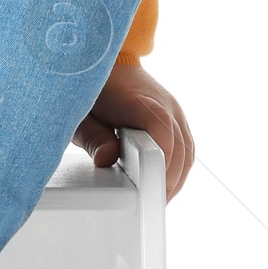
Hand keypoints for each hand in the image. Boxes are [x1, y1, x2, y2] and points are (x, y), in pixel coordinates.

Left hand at [74, 61, 193, 200]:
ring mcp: (173, 110)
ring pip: (187, 152)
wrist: (105, 60)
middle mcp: (165, 105)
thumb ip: (93, 137)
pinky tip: (164, 184)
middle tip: (151, 208)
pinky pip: (184, 146)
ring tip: (157, 201)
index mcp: (143, 102)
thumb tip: (107, 159)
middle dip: (168, 183)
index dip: (159, 169)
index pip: (163, 138)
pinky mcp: (174, 117)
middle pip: (180, 151)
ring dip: (175, 178)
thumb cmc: (92, 88)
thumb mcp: (80, 114)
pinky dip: (177, 167)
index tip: (150, 194)